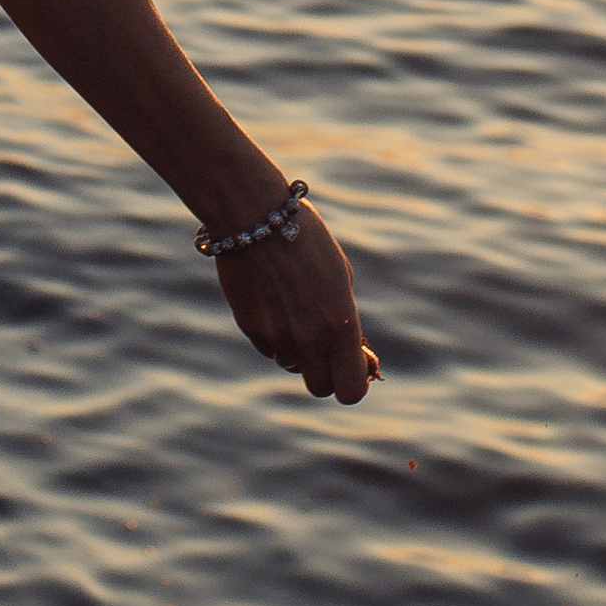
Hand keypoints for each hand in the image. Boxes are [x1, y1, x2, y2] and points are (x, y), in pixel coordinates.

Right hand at [213, 208, 377, 403]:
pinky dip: (274, 337)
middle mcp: (309, 338)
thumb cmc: (306, 238)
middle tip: (325, 348)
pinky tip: (274, 303)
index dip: (355, 382)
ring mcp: (277, 336)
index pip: (351, 389)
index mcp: (340, 324)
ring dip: (297, 350)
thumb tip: (350, 352)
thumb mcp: (339, 275)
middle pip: (320, 387)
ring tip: (295, 311)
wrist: (254, 216)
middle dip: (326, 373)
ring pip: (291, 365)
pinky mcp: (250, 328)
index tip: (354, 364)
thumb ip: (344, 318)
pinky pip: (268, 349)